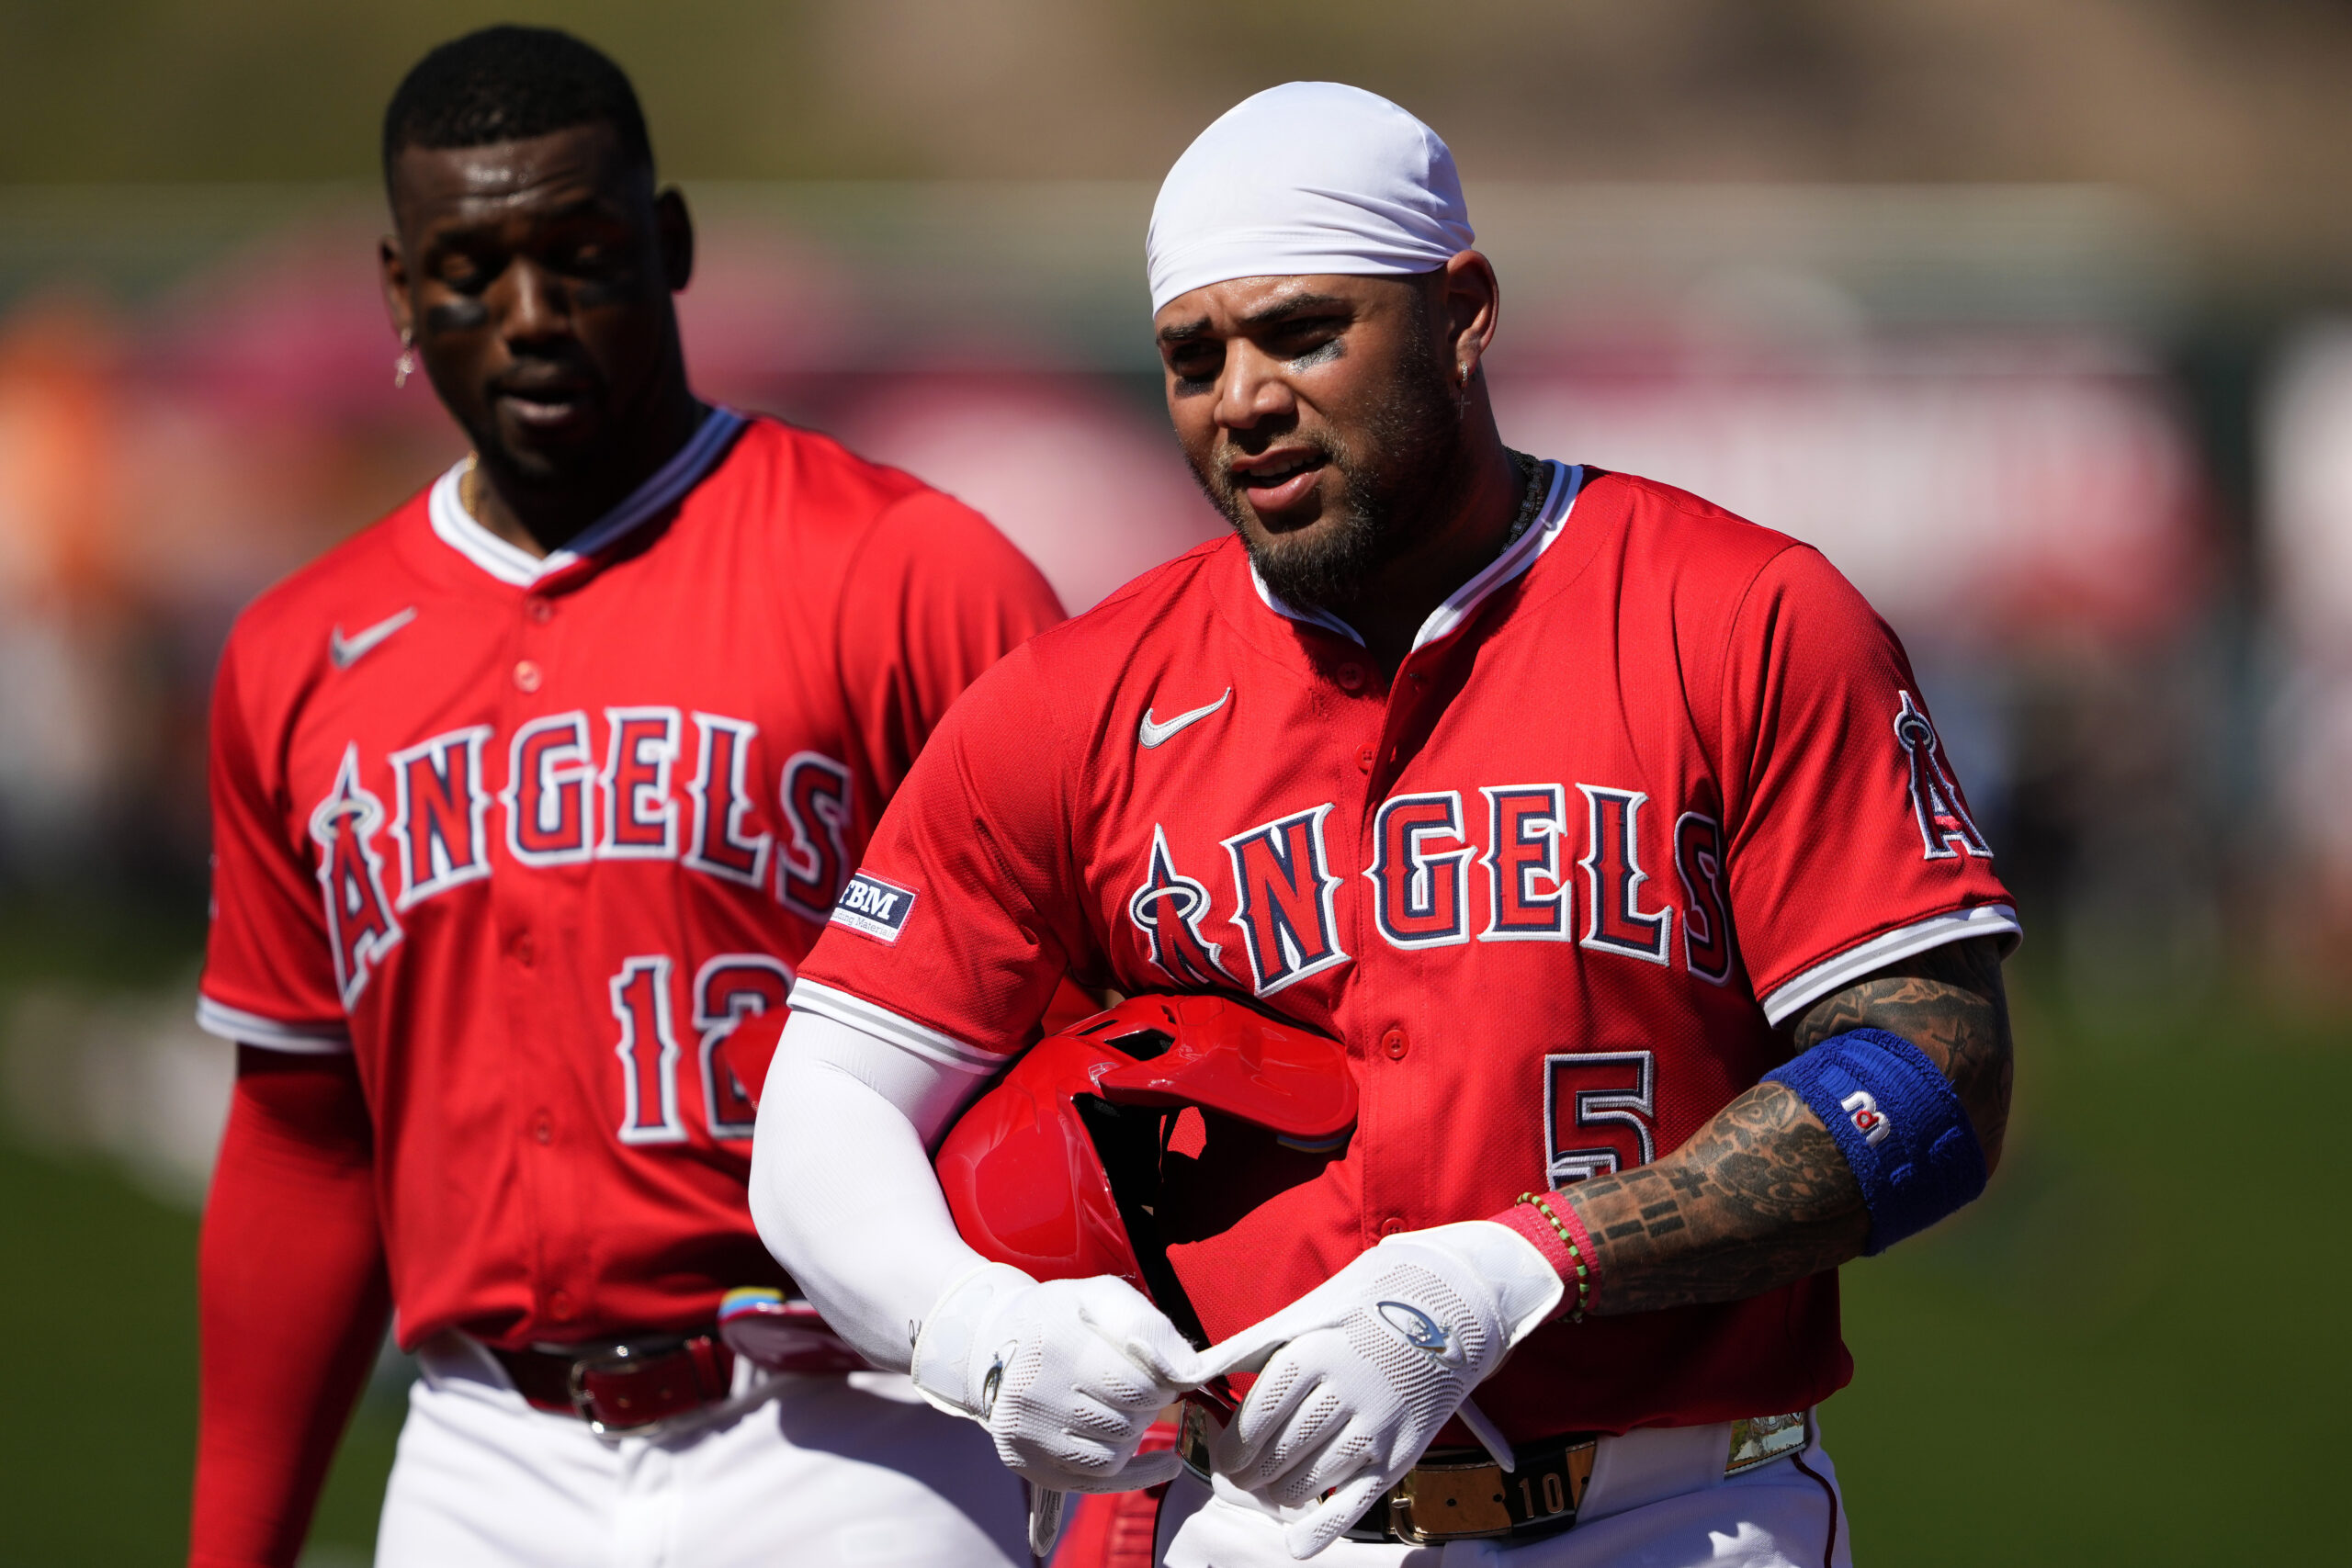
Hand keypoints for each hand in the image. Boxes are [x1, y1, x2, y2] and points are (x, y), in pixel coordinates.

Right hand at [911, 1263, 1205, 1492]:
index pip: (1140, 1388)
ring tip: (1123, 1410)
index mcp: (1057, 1349)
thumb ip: (1150, 1326)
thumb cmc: (1061, 1317)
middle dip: (1146, 1407)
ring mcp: (1028, 1437)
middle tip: (1135, 1388)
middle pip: (1128, 1423)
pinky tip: (1161, 1462)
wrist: (993, 1342)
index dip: (1161, 1382)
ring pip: (1114, 1457)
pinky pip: (1097, 1482)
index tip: (1153, 1371)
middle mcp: (1034, 1398)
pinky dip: (1135, 1471)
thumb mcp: (1103, 1297)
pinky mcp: (1027, 1464)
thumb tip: (1189, 1374)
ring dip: (1133, 1435)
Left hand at [1194, 1221, 1562, 1558]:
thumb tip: (1188, 1372)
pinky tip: (1297, 1542)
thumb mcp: (1303, 1318)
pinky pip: (1354, 1502)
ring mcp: (1375, 1426)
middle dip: (1251, 1475)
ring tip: (1271, 1490)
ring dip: (1280, 1494)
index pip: (1255, 1420)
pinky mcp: (1401, 1453)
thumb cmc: (1361, 1315)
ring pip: (1308, 1480)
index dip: (1233, 1447)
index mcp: (1311, 1355)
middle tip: (1242, 1480)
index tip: (1226, 1457)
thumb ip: (1245, 1347)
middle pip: (1278, 1454)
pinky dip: (1321, 1528)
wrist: (1445, 1317)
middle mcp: (1342, 1391)